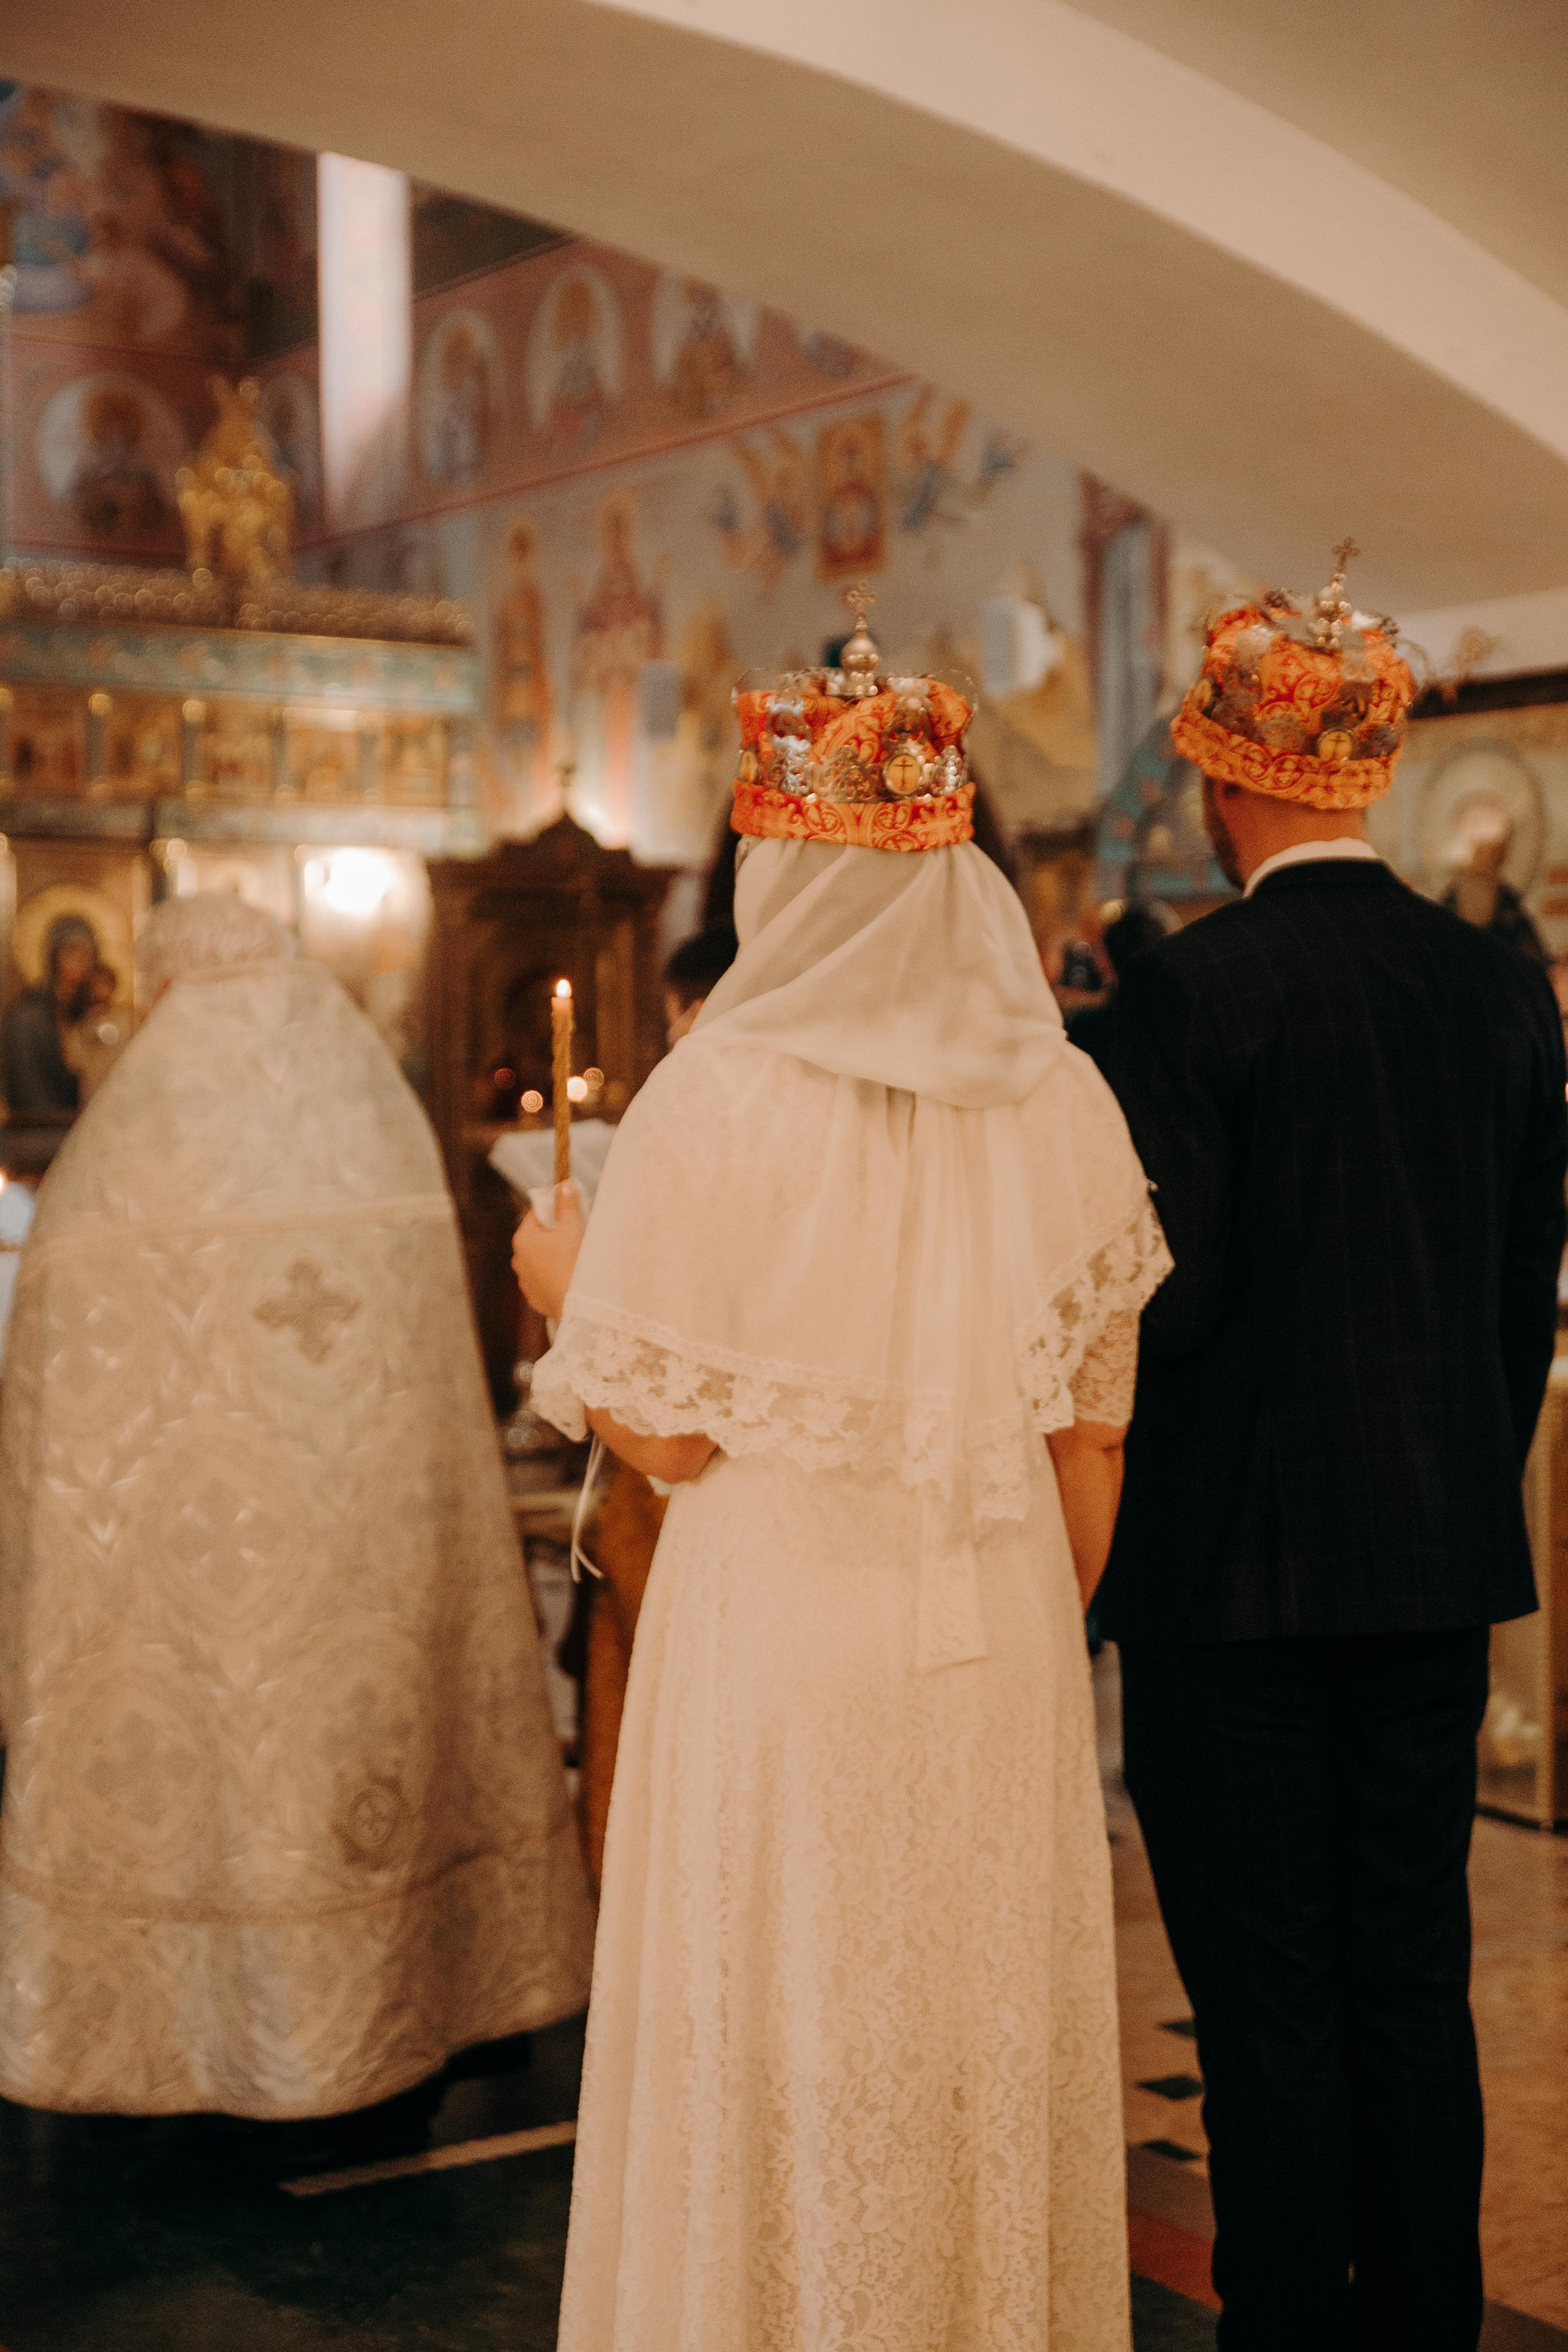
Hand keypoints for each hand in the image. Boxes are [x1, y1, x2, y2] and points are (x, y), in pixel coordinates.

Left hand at [512, 1183, 585, 1320]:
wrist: (575, 1305)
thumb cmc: (572, 1261)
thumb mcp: (572, 1228)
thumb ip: (567, 1205)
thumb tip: (564, 1184)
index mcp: (522, 1239)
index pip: (535, 1214)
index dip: (554, 1209)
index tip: (570, 1210)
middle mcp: (518, 1259)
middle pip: (538, 1237)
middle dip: (555, 1233)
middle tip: (576, 1233)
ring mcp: (525, 1280)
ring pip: (541, 1259)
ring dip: (554, 1254)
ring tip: (574, 1256)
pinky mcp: (534, 1297)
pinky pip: (544, 1278)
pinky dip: (554, 1274)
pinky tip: (570, 1275)